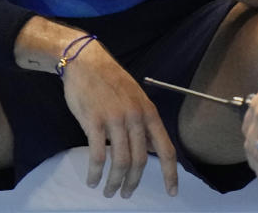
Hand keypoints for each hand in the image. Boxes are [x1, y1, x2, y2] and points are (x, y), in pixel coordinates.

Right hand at [60, 42, 178, 197]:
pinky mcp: (94, 121)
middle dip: (133, 182)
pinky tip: (92, 180)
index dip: (170, 174)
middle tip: (126, 195)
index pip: (166, 149)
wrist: (85, 61)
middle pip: (140, 161)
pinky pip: (98, 155)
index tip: (171, 192)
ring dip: (115, 182)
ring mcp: (114, 119)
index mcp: (148, 112)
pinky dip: (95, 172)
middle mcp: (135, 117)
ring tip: (109, 191)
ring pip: (120, 162)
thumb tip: (151, 148)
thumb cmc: (110, 79)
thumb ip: (144, 122)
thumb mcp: (136, 97)